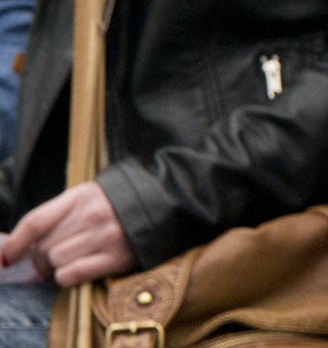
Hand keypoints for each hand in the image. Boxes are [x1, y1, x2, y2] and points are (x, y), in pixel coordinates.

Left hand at [1, 183, 135, 285]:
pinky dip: (67, 278)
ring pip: (56, 262)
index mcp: (81, 196)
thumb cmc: (118, 204)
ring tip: (67, 265)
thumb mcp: (88, 197)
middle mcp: (92, 215)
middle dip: (39, 260)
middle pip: (43, 247)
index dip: (15, 243)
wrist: (165, 203)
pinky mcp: (117, 257)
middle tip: (48, 263)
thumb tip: (22, 249)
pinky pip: (73, 274)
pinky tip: (76, 272)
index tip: (7, 258)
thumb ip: (59, 216)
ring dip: (55, 269)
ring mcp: (105, 236)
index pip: (36, 222)